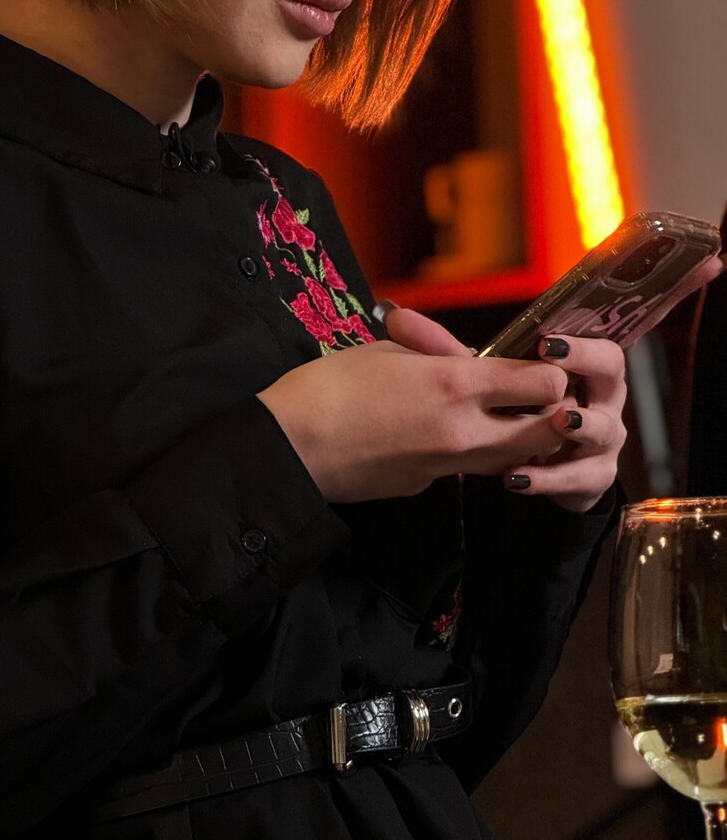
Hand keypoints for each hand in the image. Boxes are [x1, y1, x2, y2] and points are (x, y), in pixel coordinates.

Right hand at [256, 311, 568, 502]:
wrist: (292, 446)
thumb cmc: (332, 384)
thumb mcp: (388, 351)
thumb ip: (438, 354)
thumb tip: (465, 361)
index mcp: (456, 385)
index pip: (543, 385)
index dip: (547, 373)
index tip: (532, 364)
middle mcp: (465, 432)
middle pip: (545, 433)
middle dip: (547, 415)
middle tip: (527, 397)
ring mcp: (448, 467)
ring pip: (513, 459)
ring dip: (515, 439)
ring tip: (491, 415)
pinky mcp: (427, 487)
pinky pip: (467, 469)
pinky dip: (470, 454)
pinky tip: (437, 434)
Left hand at [386, 305, 629, 513]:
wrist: (539, 466)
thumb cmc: (510, 407)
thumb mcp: (476, 377)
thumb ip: (441, 350)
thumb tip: (397, 318)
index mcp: (576, 360)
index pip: (586, 335)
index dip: (573, 339)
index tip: (545, 342)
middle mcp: (597, 393)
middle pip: (609, 370)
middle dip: (587, 368)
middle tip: (558, 370)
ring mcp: (599, 436)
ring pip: (602, 427)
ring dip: (580, 424)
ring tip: (558, 422)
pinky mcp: (591, 475)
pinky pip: (580, 475)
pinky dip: (549, 477)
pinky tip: (518, 477)